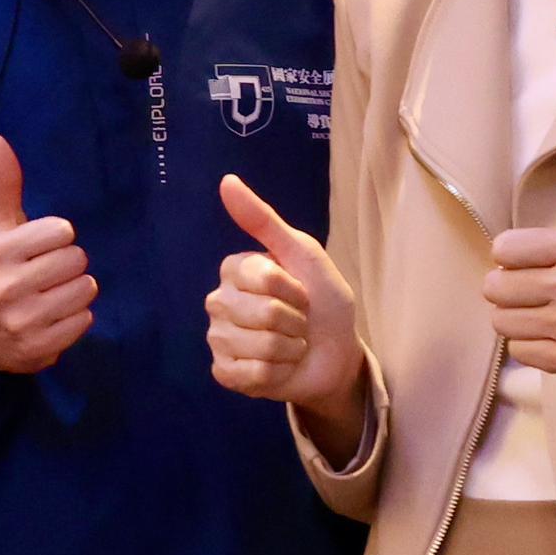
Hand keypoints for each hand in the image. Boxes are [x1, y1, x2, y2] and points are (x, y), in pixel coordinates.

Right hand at [0, 135, 95, 373]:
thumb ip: (4, 185)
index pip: (62, 231)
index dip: (58, 237)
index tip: (41, 247)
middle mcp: (4, 287)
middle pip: (77, 260)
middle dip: (69, 264)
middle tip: (48, 274)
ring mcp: (21, 321)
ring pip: (85, 290)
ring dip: (77, 291)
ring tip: (54, 295)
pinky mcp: (39, 348)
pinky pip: (84, 321)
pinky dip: (77, 318)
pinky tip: (56, 317)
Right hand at [208, 170, 366, 463]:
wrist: (337, 352)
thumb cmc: (323, 301)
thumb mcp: (303, 254)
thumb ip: (263, 220)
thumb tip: (226, 180)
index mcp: (235, 269)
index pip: (260, 277)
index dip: (292, 288)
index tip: (302, 291)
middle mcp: (219, 301)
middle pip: (260, 313)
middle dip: (294, 321)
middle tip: (299, 322)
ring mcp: (219, 338)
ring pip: (255, 346)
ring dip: (288, 349)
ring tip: (291, 345)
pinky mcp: (224, 371)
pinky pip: (246, 374)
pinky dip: (275, 373)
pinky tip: (278, 367)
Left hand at [483, 152, 555, 382]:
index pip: (503, 249)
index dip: (512, 256)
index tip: (531, 261)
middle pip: (494, 288)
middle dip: (507, 287)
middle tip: (533, 289)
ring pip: (501, 321)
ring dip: (515, 317)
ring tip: (540, 311)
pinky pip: (519, 351)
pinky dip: (530, 344)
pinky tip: (552, 334)